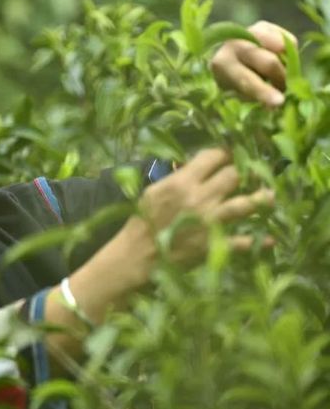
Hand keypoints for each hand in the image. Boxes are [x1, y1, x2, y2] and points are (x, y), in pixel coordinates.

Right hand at [128, 148, 273, 267]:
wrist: (138, 255)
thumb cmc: (142, 221)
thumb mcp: (154, 191)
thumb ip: (178, 178)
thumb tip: (198, 169)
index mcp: (182, 182)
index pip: (213, 157)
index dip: (225, 153)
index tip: (229, 155)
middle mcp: (201, 198)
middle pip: (234, 175)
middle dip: (243, 171)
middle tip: (249, 173)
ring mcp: (211, 221)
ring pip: (247, 204)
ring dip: (262, 199)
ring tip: (270, 196)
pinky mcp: (215, 244)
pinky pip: (244, 241)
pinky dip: (259, 241)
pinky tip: (270, 239)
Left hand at [210, 21, 296, 107]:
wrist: (226, 55)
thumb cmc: (232, 79)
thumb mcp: (237, 92)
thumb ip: (255, 96)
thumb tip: (276, 103)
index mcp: (221, 65)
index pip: (247, 80)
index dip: (264, 92)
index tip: (279, 102)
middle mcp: (233, 45)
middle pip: (269, 62)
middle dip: (281, 78)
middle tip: (282, 89)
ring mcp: (248, 31)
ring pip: (280, 48)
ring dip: (285, 64)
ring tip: (278, 73)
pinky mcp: (263, 25)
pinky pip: (287, 40)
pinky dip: (288, 53)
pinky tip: (278, 59)